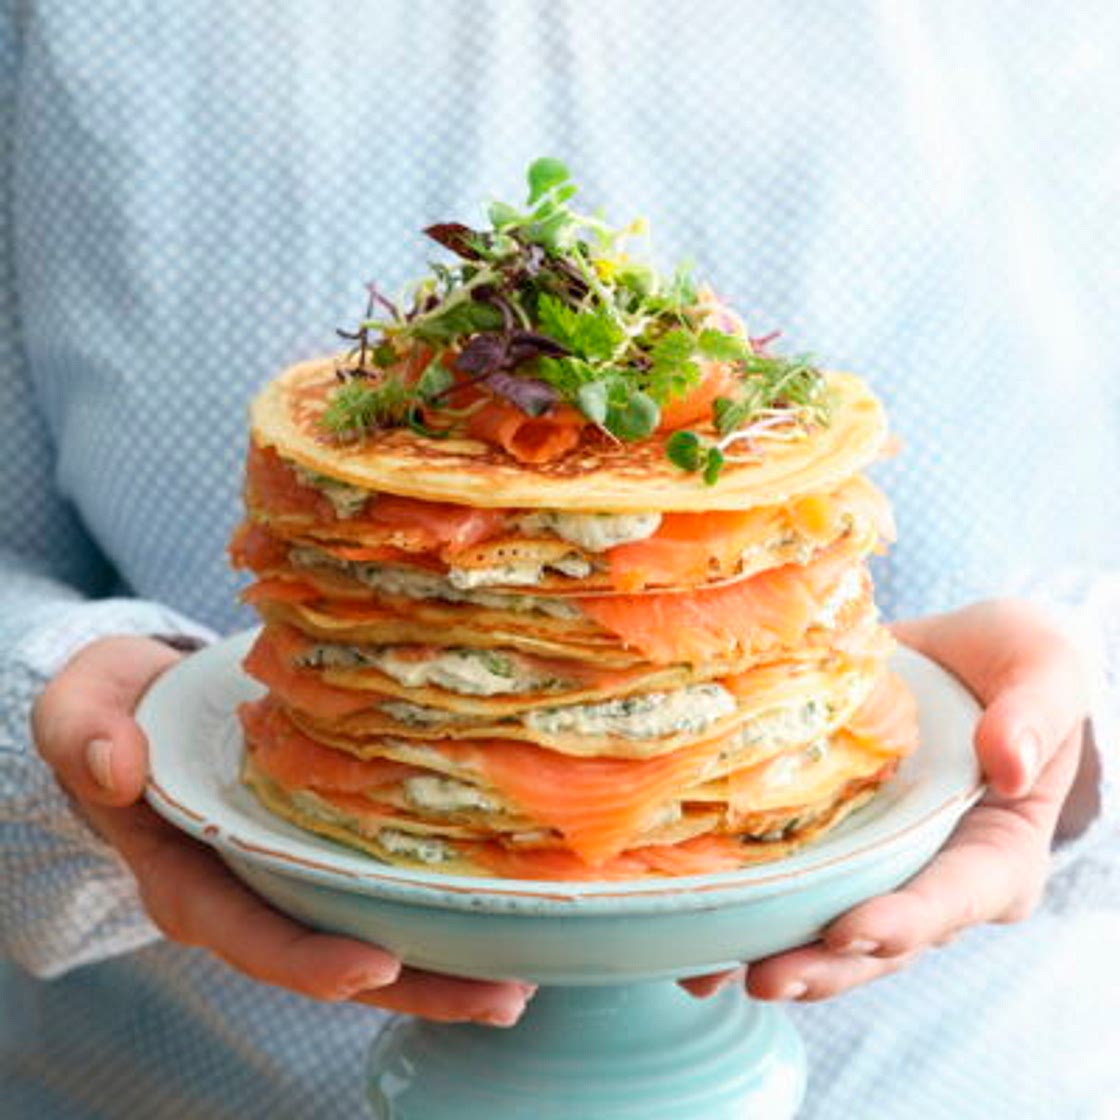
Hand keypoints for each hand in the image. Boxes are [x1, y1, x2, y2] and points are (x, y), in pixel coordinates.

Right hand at [32, 636, 533, 1025]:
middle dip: (414, 987)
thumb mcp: (84, 706)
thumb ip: (86, 733)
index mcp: (187, 878)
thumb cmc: (118, 707)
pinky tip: (502, 910)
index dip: (310, 959)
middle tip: (498, 995)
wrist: (150, 701)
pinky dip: (438, 909)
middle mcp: (248, 894)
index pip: (248, 934)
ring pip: (370, 937)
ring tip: (520, 977)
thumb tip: (118, 766)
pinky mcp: (325, 850)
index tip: (377, 964)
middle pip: (331, 959)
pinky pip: (381, 890)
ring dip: (444, 965)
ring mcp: (291, 877)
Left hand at [683, 599, 1087, 1002]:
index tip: (851, 927)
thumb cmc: (1012, 668)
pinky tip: (692, 938)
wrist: (953, 658)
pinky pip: (788, 891)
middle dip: (823, 964)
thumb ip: (1034, 715)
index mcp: (996, 854)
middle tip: (766, 976)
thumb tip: (1008, 764)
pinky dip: (741, 918)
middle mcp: (931, 879)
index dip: (904, 920)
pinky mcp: (827, 846)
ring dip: (775, 954)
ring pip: (827, 934)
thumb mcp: (1041, 671)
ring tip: (715, 974)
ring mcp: (874, 869)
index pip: (954, 898)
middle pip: (881, 943)